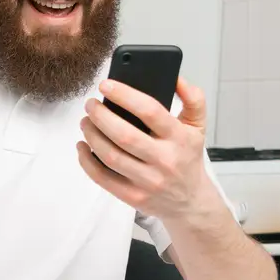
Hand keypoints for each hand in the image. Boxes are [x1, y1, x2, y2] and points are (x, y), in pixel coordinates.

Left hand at [77, 77, 220, 222]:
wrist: (190, 201)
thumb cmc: (187, 158)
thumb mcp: (197, 127)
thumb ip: (193, 99)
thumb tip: (176, 78)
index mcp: (179, 138)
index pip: (150, 111)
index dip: (124, 95)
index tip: (105, 85)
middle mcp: (165, 160)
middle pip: (124, 135)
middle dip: (100, 116)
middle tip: (90, 104)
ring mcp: (148, 181)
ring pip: (110, 156)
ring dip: (91, 135)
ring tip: (85, 121)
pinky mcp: (133, 197)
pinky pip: (103, 178)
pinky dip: (86, 161)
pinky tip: (82, 146)